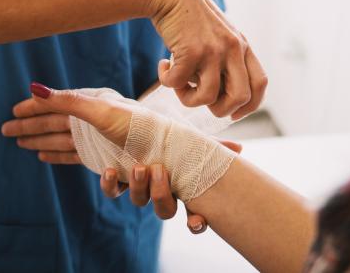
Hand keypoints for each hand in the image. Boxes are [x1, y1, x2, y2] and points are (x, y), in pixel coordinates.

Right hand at [2, 81, 163, 162]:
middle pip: (54, 126)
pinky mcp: (103, 161)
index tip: (11, 112)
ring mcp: (98, 143)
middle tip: (5, 131)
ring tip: (23, 144)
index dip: (33, 110)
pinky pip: (73, 158)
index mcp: (91, 108)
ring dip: (41, 141)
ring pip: (61, 142)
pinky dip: (57, 156)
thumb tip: (33, 87)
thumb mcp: (100, 110)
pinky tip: (45, 156)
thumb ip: (66, 101)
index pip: (54, 109)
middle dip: (30, 128)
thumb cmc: (136, 127)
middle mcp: (92, 125)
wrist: (164, 151)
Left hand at [100, 139, 243, 233]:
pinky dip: (110, 184)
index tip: (197, 220)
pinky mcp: (116, 182)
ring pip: (139, 200)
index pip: (193, 214)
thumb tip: (238, 149)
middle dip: (161, 194)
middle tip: (159, 171)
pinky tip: (111, 171)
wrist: (129, 128)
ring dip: (139, 186)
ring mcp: (138, 188)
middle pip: (163, 209)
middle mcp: (160, 192)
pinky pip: (112, 193)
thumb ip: (212, 145)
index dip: (195, 222)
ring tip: (139, 166)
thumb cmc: (167, 139)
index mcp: (181, 186)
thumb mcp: (189, 141)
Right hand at [150, 0, 267, 119]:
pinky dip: (167, 82)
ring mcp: (213, 50)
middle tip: (201, 101)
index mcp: (242, 46)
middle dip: (221, 110)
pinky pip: (179, 84)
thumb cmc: (191, 19)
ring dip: (189, 99)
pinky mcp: (191, 50)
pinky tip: (163, 67)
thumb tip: (221, 98)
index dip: (249, 105)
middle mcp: (233, 48)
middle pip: (241, 97)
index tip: (232, 113)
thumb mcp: (219, 36)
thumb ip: (226, 60)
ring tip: (178, 84)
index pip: (260, 84)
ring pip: (209, 97)